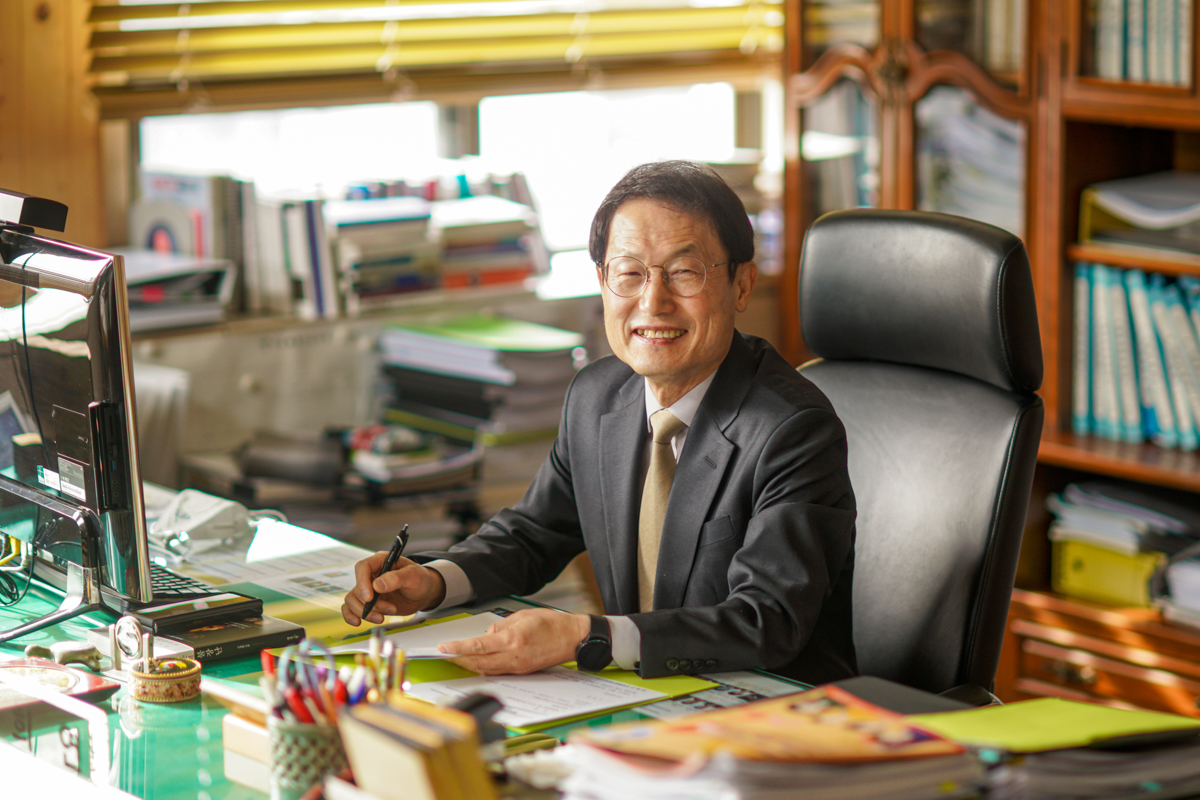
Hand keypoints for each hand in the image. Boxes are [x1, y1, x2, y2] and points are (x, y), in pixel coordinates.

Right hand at [341, 553, 445, 625]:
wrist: (424, 594)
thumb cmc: (420, 580)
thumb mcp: (413, 576)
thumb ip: (397, 578)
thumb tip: (377, 585)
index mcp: (381, 561)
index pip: (363, 567)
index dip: (362, 582)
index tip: (370, 597)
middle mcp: (371, 574)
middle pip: (358, 588)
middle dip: (372, 604)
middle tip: (390, 609)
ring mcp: (369, 589)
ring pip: (353, 600)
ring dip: (366, 612)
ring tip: (383, 617)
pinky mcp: (368, 602)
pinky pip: (351, 607)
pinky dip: (351, 615)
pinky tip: (358, 622)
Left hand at [438, 609, 589, 674]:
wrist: (572, 638)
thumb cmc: (551, 624)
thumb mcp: (522, 616)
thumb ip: (500, 626)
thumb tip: (486, 635)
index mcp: (512, 640)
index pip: (477, 646)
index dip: (457, 649)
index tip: (443, 648)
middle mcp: (513, 657)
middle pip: (477, 663)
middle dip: (458, 660)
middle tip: (445, 656)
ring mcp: (517, 667)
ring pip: (486, 670)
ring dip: (469, 666)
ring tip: (457, 659)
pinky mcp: (522, 672)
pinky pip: (497, 672)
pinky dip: (484, 668)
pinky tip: (477, 663)